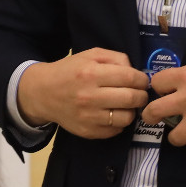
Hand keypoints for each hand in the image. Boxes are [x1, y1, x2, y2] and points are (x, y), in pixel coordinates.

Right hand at [16, 49, 149, 139]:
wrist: (43, 93)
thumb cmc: (70, 71)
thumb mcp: (90, 55)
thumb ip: (115, 58)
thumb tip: (136, 72)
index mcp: (91, 73)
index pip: (130, 78)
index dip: (142, 79)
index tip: (142, 81)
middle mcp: (90, 96)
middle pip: (131, 98)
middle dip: (141, 95)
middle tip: (139, 93)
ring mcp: (88, 117)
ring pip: (126, 118)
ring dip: (132, 110)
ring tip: (126, 105)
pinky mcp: (88, 131)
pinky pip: (115, 130)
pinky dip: (120, 123)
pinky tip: (113, 114)